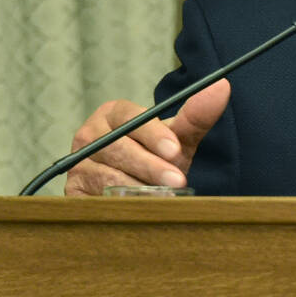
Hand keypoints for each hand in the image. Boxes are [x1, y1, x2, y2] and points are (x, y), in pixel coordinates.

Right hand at [63, 79, 230, 195]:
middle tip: (177, 181)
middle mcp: (89, 135)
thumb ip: (196, 117)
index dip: (153, 135)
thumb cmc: (158, 158)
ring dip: (138, 188)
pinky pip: (95, 198)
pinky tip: (141, 210)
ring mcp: (78, 164)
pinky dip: (121, 205)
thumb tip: (222, 87)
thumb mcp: (178, 140)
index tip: (176, 151)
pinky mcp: (73, 192)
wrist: (140, 189)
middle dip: (151, 166)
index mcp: (113, 114)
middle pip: (117, 148)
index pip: (129, 118)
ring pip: (107, 176)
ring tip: (164, 198)